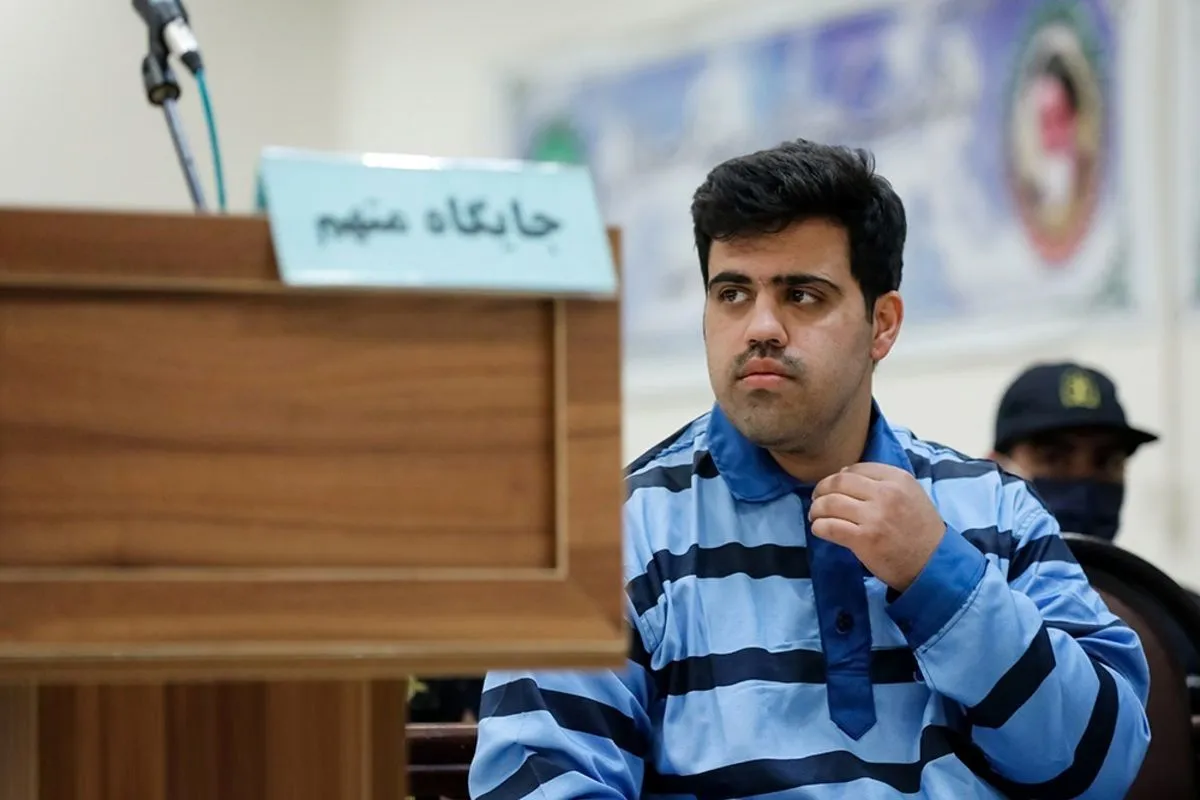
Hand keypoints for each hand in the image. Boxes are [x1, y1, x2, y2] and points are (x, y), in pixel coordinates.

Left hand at [809, 462, 945, 591]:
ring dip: (817, 509)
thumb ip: (883, 481)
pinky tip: (819, 530)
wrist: (933, 564)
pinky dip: (819, 527)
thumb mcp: (911, 494)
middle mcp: (886, 494)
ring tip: (816, 515)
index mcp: (898, 479)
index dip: (839, 477)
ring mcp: (874, 517)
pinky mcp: (864, 539)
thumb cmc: (920, 530)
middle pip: (838, 483)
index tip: (833, 487)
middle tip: (816, 499)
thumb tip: (843, 473)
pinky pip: (830, 527)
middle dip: (821, 490)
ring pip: (830, 503)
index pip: (856, 469)